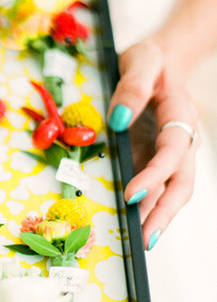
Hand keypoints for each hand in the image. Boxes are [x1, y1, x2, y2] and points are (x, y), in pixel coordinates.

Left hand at [107, 40, 198, 249]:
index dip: (156, 173)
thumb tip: (119, 119)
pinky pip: (154, 188)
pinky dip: (145, 207)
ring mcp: (169, 153)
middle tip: (145, 237)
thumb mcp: (141, 60)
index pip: (173, 149)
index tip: (132, 193)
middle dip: (164, 211)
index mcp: (180, 114)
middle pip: (181, 182)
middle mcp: (181, 139)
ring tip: (138, 241)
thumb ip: (133, 86)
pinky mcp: (154, 160)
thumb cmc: (150, 60)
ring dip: (156, 216)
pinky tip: (129, 225)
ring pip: (170, 191)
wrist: (159, 62)